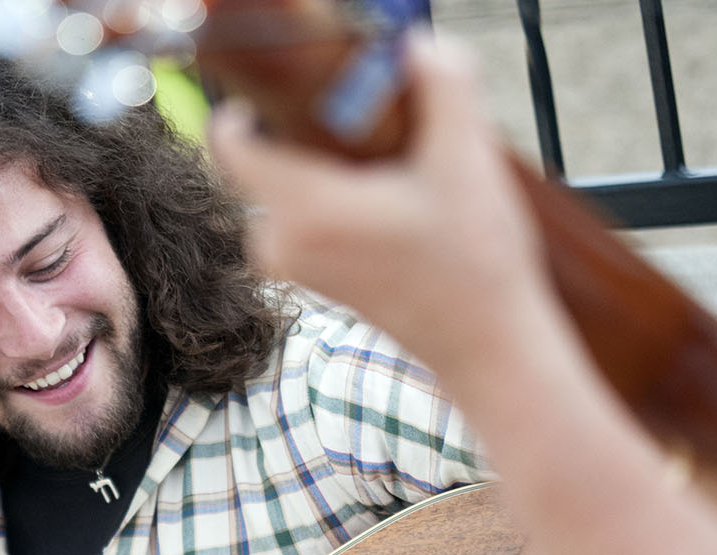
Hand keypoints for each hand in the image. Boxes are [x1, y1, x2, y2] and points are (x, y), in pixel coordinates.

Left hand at [207, 32, 552, 368]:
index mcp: (306, 209)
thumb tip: (419, 47)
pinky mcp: (315, 283)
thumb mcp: (467, 161)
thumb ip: (445, 86)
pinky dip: (325, 204)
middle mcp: (288, 243)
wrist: (484, 345)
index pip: (232, 148)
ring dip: (315, 171)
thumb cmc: (472, 265)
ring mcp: (299, 269)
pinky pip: (299, 226)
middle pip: (260, 167)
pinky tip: (380, 197)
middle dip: (294, 135)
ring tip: (374, 163)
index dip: (237, 112)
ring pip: (282, 197)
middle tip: (347, 118)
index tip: (258, 91)